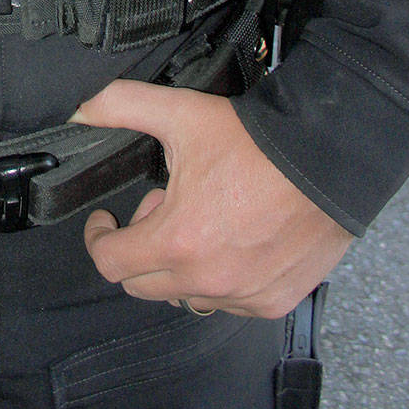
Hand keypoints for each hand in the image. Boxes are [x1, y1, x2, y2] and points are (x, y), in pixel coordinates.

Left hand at [72, 81, 351, 319]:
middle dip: (141, 246)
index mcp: (178, 241)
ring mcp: (243, 296)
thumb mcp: (181, 112)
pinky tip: (230, 240)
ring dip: (180, 265)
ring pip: (186, 296)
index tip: (105, 220)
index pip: (111, 263)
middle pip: (143, 285)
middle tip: (161, 208)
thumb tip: (80, 111)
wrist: (328, 158)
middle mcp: (208, 280)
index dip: (99, 238)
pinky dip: (219, 278)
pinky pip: (228, 302)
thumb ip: (121, 106)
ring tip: (200, 220)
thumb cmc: (256, 141)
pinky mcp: (273, 301)